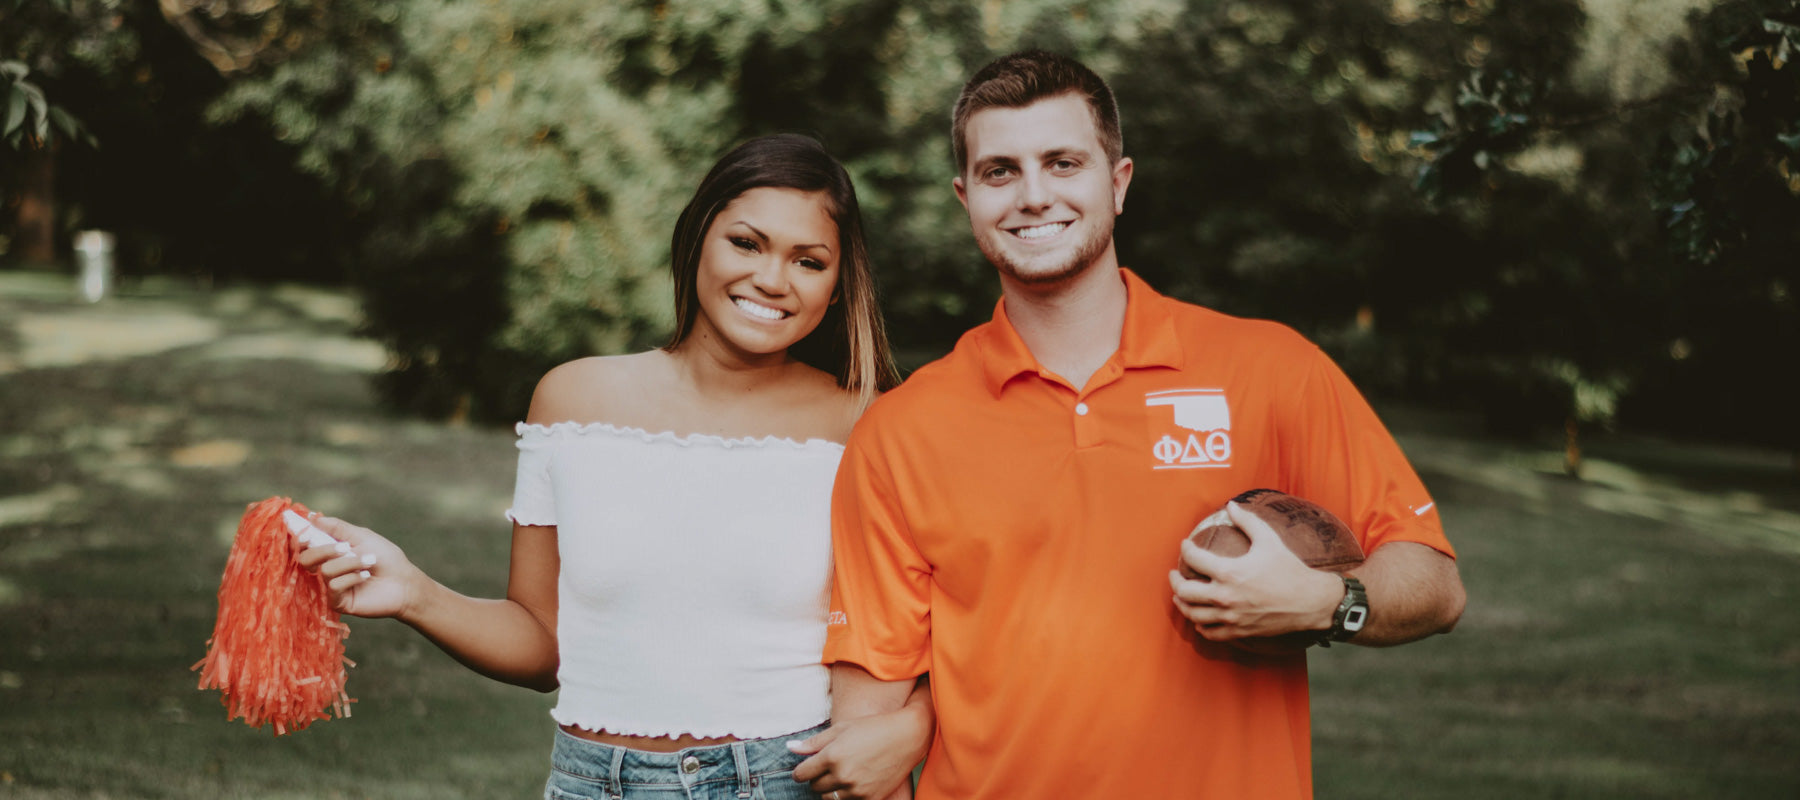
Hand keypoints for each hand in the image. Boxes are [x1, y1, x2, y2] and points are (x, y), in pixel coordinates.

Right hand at [287, 513, 421, 619]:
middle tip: (346, 547)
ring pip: (324, 570)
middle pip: (305, 558)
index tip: (304, 530)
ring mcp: (330, 586)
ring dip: (349, 563)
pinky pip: (333, 586)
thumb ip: (337, 527)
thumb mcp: (362, 536)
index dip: (299, 536)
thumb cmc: (386, 558)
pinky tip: (365, 577)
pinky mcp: (337, 602)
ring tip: (369, 561)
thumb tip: (312, 517)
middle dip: (324, 550)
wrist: (404, 582)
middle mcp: (326, 568)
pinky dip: (352, 577)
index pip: (304, 545)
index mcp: (329, 551)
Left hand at [788, 705, 929, 799]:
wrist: (907, 736)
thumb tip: (789, 748)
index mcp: (831, 756)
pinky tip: (855, 780)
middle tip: (829, 766)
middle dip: (817, 777)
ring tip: (843, 772)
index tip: (805, 768)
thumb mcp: (841, 728)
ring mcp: (856, 789)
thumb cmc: (873, 727)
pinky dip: (847, 794)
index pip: (801, 774)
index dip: (801, 771)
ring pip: (829, 797)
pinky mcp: (870, 798)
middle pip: (814, 787)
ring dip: (831, 787)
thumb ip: (813, 742)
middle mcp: (842, 775)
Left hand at [1168, 500, 1343, 642]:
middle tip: (1175, 573)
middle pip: (1184, 591)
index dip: (1185, 549)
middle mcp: (1225, 596)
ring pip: (1193, 614)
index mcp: (1229, 572)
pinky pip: (1210, 633)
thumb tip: (1231, 505)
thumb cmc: (1290, 569)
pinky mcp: (1239, 630)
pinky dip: (1200, 626)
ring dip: (1182, 604)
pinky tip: (1199, 619)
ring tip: (1179, 596)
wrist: (1310, 601)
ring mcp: (1231, 616)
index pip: (1194, 559)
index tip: (1186, 545)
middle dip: (1175, 580)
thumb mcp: (1269, 539)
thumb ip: (1247, 521)